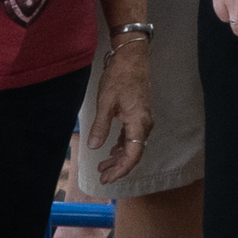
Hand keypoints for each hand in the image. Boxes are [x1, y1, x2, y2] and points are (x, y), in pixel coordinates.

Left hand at [87, 43, 153, 185]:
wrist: (132, 58)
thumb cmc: (119, 78)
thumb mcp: (106, 102)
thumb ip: (100, 126)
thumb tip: (93, 147)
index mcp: (138, 123)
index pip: (133, 155)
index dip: (121, 169)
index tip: (108, 178)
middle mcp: (144, 124)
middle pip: (134, 153)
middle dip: (118, 167)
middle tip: (102, 176)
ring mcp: (143, 120)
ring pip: (133, 146)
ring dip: (118, 157)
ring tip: (102, 166)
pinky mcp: (138, 115)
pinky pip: (132, 137)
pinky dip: (121, 146)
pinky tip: (111, 150)